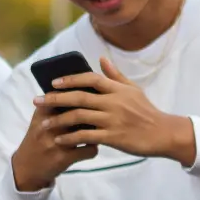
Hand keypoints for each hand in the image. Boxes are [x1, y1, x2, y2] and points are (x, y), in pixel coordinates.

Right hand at [10, 95, 101, 192]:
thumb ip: (55, 104)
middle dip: (94, 111)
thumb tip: (79, 88)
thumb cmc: (38, 138)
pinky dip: (94, 149)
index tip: (94, 96)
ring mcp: (57, 142)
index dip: (84, 94)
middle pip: (79, 111)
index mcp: (43, 112)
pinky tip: (92, 147)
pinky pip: (89, 150)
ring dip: (97, 130)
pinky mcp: (64, 158)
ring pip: (87, 130)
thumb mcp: (41, 119)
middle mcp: (49, 125)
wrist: (27, 167)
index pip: (66, 96)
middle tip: (103, 112)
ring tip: (100, 129)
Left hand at [35, 58, 195, 164]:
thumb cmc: (147, 111)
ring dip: (58, 120)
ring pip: (79, 117)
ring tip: (43, 124)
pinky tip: (59, 140)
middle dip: (55, 98)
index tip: (53, 82)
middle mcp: (114, 102)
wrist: (163, 133)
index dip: (70, 79)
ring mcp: (113, 120)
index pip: (90, 78)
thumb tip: (101, 58)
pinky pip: (86, 136)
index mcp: (117, 89)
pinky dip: (70, 138)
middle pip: (79, 97)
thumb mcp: (133, 90)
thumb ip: (115, 75)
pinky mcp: (113, 137)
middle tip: (37, 101)